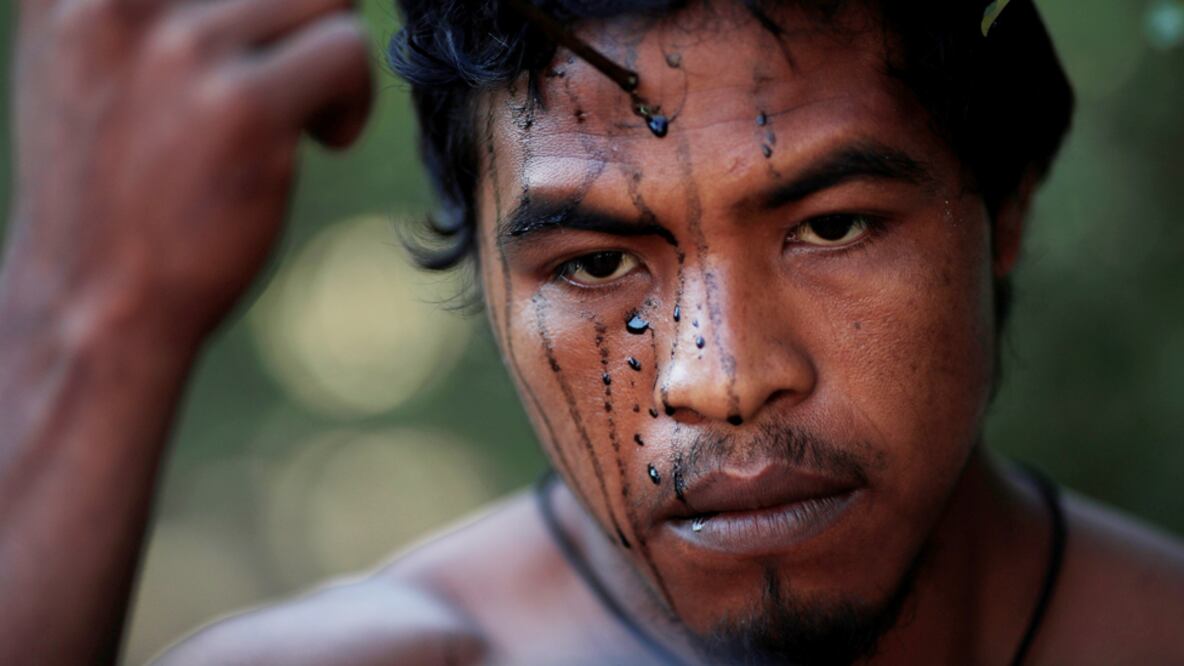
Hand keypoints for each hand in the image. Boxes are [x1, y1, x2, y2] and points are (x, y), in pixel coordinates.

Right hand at [3, 0, 372, 346]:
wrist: (95, 296)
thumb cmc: (114, 172)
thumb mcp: (92, 47)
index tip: (269, 26)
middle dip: (302, 9)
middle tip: (287, 66)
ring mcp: (180, 48)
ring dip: (329, 50)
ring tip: (298, 106)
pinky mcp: (242, 108)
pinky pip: (348, 51)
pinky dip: (351, 97)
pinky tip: (322, 137)